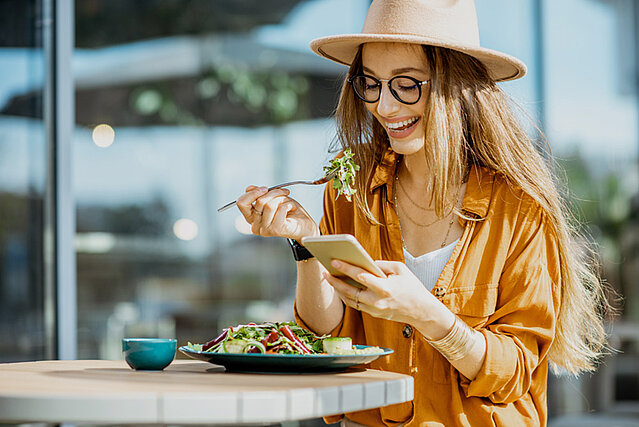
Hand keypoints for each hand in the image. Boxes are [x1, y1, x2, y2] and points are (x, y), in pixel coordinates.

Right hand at [236, 185, 318, 241]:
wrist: (305, 226)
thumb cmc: (290, 213)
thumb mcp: (274, 199)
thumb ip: (260, 195)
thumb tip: (249, 188)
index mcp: (252, 218)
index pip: (242, 203)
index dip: (253, 193)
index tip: (265, 188)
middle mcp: (256, 226)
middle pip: (259, 201)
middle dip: (274, 193)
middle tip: (284, 192)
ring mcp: (265, 229)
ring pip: (269, 205)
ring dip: (282, 198)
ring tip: (288, 202)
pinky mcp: (276, 230)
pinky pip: (280, 209)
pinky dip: (288, 205)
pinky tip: (291, 209)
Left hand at [322, 259, 453, 338]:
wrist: (422, 311)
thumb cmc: (412, 286)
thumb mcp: (400, 269)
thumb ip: (380, 264)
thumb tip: (364, 262)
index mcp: (384, 288)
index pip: (360, 276)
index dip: (345, 268)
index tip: (334, 261)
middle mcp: (377, 301)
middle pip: (349, 291)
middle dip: (335, 281)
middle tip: (325, 271)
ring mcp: (375, 310)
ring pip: (350, 300)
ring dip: (338, 290)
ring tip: (329, 278)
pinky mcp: (374, 314)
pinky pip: (356, 305)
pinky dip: (347, 296)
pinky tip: (341, 287)